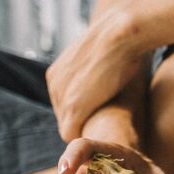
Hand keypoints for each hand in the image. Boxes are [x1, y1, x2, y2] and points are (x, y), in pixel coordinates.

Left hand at [47, 6, 145, 141]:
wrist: (120, 34)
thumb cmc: (119, 39)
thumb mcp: (100, 54)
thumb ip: (93, 68)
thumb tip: (110, 70)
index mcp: (56, 73)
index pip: (62, 102)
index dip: (82, 110)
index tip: (100, 114)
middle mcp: (54, 85)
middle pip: (63, 115)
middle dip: (82, 120)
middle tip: (103, 124)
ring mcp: (62, 96)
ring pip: (66, 125)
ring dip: (83, 130)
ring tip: (103, 131)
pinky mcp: (74, 108)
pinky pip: (71, 134)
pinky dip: (82, 139)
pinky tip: (98, 139)